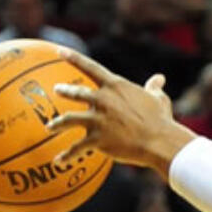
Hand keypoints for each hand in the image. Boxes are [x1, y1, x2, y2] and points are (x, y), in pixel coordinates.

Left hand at [50, 58, 191, 176]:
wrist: (159, 141)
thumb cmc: (161, 120)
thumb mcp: (158, 99)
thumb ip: (154, 88)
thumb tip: (159, 79)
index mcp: (115, 86)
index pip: (90, 67)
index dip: (74, 58)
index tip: (60, 51)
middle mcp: (102, 100)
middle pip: (77, 93)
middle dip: (65, 91)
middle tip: (57, 89)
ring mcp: (97, 120)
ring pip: (70, 119)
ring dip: (58, 123)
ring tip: (50, 126)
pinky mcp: (97, 140)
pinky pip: (77, 148)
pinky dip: (67, 155)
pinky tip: (59, 161)